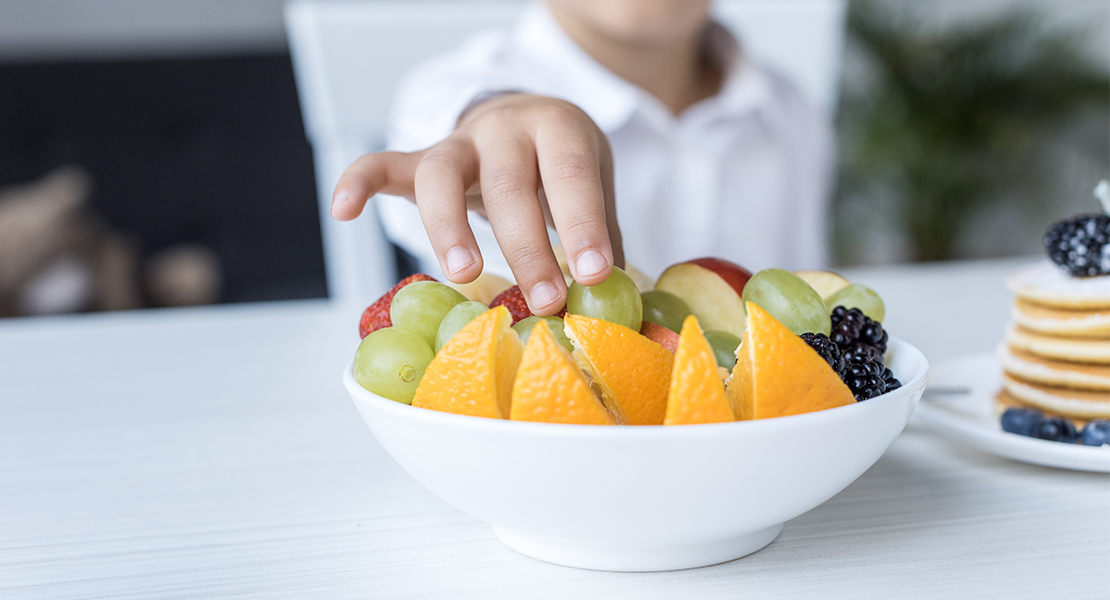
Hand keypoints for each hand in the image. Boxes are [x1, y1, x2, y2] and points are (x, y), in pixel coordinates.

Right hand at [331, 94, 622, 315]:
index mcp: (557, 129)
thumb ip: (601, 234)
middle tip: (545, 301)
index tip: (594, 275)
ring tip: (465, 274)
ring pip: (441, 176)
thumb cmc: (560, 165)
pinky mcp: (419, 158)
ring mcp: (457, 142)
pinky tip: (342, 211)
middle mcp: (504, 128)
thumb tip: (620, 299)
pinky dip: (358, 182)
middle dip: (527, 248)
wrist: (522, 116)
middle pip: (507, 184)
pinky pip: (381, 165)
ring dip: (449, 226)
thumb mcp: (593, 183)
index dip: (582, 226)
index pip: (570, 177)